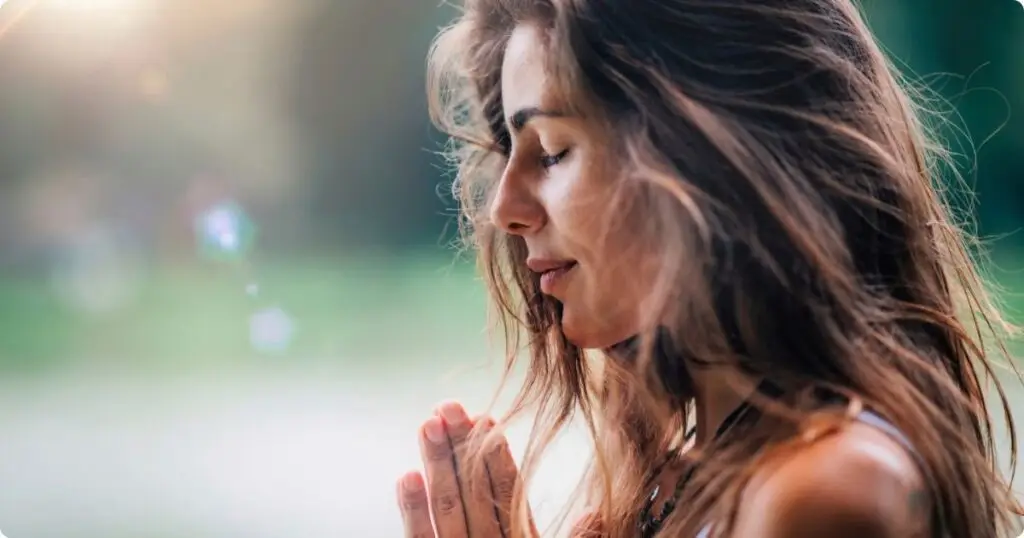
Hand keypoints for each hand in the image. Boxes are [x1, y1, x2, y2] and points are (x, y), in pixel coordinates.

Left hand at [397, 401, 534, 537]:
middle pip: (476, 490)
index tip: (484, 418)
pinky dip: (413, 508)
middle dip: (462, 444)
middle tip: (449, 407)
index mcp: (519, 537)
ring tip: (428, 425)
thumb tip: (558, 473)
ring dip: (438, 462)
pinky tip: (407, 477)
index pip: (509, 491)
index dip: (498, 453)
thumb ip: (541, 517)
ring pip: (448, 506)